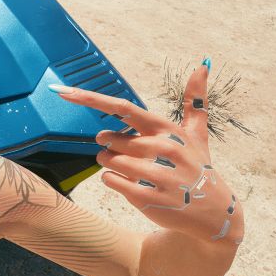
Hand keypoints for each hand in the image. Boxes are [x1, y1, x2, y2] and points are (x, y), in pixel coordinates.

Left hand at [51, 60, 241, 245]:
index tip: (64, 91)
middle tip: (126, 153)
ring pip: (107, 161)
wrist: (212, 212)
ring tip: (131, 169)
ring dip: (110, 164)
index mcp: (168, 130)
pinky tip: (133, 184)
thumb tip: (202, 64)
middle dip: (109, 146)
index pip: (124, 108)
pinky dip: (114, 181)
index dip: (91, 99)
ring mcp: (155, 175)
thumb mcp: (197, 133)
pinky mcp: (146, 198)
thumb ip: (195, 99)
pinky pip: (110, 181)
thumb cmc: (197, 167)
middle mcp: (162, 149)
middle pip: (110, 139)